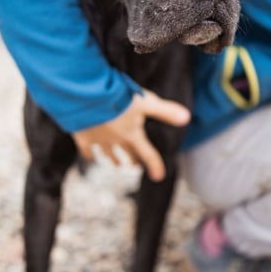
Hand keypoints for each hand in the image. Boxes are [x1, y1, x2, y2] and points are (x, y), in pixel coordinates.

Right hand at [72, 90, 190, 181]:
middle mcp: (116, 142)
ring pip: (109, 156)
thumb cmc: (118, 97)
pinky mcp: (83, 136)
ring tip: (117, 165)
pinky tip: (90, 157)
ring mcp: (99, 141)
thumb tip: (187, 117)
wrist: (88, 95)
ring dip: (115, 162)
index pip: (148, 154)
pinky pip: (87, 151)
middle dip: (134, 162)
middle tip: (136, 166)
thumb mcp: (145, 102)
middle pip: (128, 157)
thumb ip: (165, 111)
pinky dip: (90, 155)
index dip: (155, 165)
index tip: (159, 176)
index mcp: (132, 135)